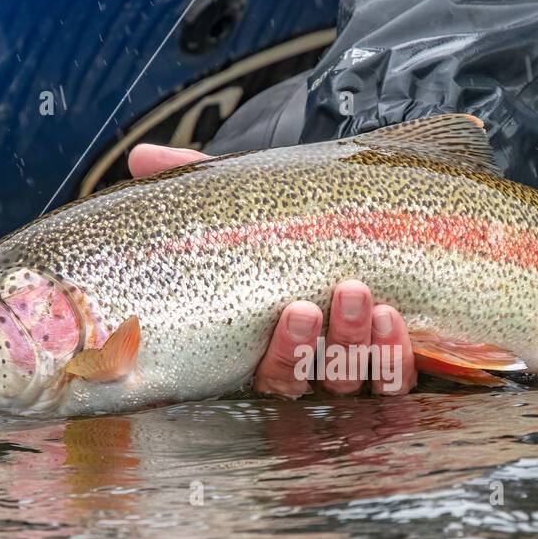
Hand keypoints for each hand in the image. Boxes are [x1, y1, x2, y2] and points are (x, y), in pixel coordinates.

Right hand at [128, 144, 417, 398]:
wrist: (379, 213)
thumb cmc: (301, 217)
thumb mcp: (254, 196)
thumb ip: (201, 182)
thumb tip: (140, 157)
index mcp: (266, 343)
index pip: (267, 370)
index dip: (284, 350)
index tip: (297, 307)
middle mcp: (310, 365)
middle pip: (311, 379)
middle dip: (321, 343)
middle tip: (331, 297)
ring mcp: (355, 369)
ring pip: (354, 381)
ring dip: (360, 344)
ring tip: (365, 296)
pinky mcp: (397, 364)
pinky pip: (396, 380)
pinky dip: (394, 356)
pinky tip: (394, 318)